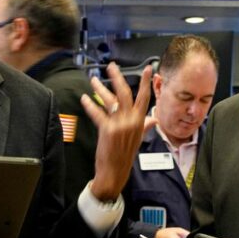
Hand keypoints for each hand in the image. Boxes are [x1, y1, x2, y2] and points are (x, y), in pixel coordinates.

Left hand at [81, 63, 153, 200]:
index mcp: (139, 121)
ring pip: (110, 100)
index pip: (144, 98)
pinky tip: (85, 98)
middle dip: (117, 78)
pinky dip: (90, 105)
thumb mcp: (137, 138)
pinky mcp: (107, 129)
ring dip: (100, 89)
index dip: (146, 82)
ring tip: (93, 80)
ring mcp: (120, 124)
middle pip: (125, 93)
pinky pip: (98, 113)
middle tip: (111, 66)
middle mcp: (131, 121)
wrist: (115, 171)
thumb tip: (154, 119)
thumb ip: (145, 126)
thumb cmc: (125, 154)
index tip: (147, 69)